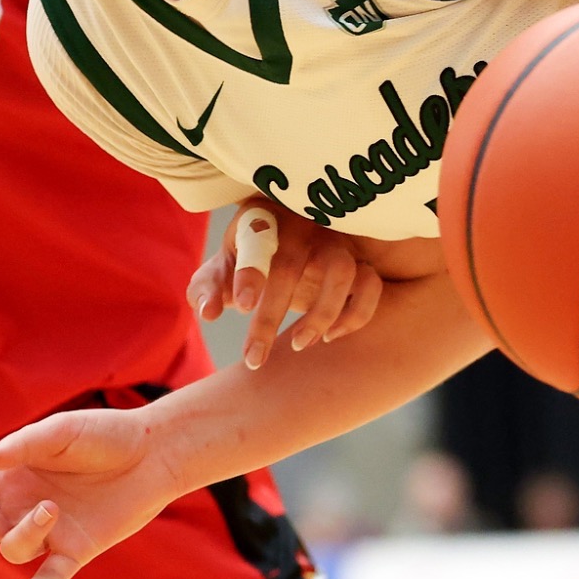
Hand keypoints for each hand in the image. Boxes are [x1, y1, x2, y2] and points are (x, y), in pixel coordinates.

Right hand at [0, 407, 181, 578]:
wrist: (155, 454)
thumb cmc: (105, 435)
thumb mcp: (61, 432)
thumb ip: (22, 447)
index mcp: (11, 476)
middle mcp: (22, 506)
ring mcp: (48, 531)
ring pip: (15, 548)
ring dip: (25, 534)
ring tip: (51, 509)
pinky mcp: (77, 549)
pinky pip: (51, 576)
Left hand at [187, 197, 383, 369]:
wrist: (289, 244)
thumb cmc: (250, 258)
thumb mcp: (223, 269)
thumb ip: (207, 288)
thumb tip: (208, 312)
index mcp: (263, 219)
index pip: (256, 240)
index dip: (250, 272)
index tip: (241, 306)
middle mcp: (303, 226)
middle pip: (291, 265)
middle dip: (271, 316)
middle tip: (253, 358)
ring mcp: (335, 243)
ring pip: (341, 271)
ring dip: (320, 314)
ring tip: (297, 344)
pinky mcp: (360, 262)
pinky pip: (371, 285)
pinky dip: (356, 315)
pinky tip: (329, 337)